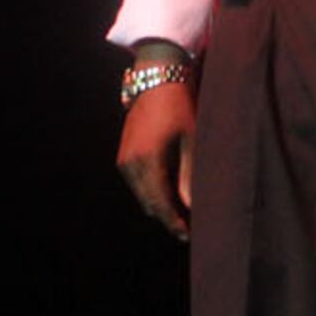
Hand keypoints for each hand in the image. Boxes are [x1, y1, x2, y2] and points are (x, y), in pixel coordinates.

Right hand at [115, 78, 195, 240]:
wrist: (156, 79)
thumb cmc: (180, 105)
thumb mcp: (191, 139)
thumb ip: (190, 174)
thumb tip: (192, 205)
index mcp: (147, 162)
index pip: (160, 204)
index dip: (174, 223)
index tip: (188, 236)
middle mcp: (130, 166)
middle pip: (149, 204)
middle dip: (168, 216)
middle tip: (190, 227)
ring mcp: (124, 160)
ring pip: (142, 195)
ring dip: (160, 204)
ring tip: (183, 211)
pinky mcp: (124, 155)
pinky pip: (138, 183)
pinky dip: (152, 191)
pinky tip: (171, 190)